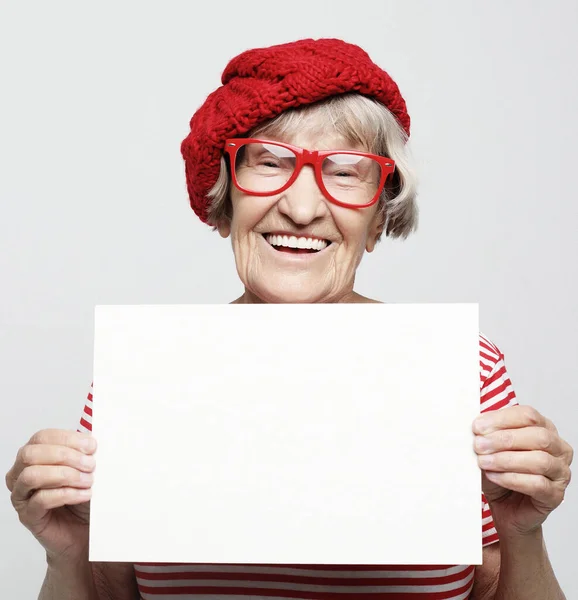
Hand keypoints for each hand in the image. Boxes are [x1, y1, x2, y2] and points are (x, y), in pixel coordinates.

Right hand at [5, 429, 96, 563]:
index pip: (42, 437)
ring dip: (65, 475)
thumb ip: (85, 452)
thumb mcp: (87, 468)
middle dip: (65, 456)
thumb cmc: (83, 496)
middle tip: (90, 465)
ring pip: (32, 475)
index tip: (92, 446)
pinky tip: (84, 495)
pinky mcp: (28, 516)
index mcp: (36, 455)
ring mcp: (22, 495)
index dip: (68, 439)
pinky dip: (67, 494)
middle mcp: (22, 473)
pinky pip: (40, 500)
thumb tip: (91, 440)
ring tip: (88, 481)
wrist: (84, 530)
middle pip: (31, 453)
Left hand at [473, 405, 572, 537]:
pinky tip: (494, 476)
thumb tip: (475, 425)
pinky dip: (511, 478)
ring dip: (505, 459)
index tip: (478, 427)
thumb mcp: (491, 448)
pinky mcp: (556, 495)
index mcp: (544, 429)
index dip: (502, 419)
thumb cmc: (500, 474)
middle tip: (478, 445)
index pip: (529, 415)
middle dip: (503, 439)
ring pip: (540, 460)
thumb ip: (487, 434)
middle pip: (538, 436)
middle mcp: (558, 449)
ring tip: (483, 462)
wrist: (505, 508)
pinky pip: (537, 484)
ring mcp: (560, 472)